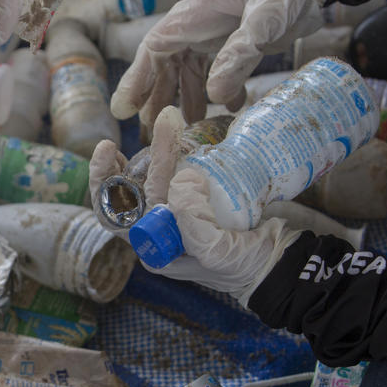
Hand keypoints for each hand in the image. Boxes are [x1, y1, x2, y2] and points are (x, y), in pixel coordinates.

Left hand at [89, 109, 299, 304]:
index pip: (113, 215)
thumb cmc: (247, 265)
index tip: (111, 148)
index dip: (105, 181)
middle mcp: (159, 233)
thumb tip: (180, 181)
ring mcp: (178, 216)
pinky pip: (178, 176)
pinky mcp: (198, 201)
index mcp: (153, 249)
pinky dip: (176, 155)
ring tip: (165, 121)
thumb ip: (192, 222)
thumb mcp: (217, 251)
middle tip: (150, 125)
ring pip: (154, 181)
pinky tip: (178, 137)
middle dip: (136, 155)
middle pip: (131, 192)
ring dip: (156, 151)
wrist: (281, 262)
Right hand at [109, 0, 329, 130]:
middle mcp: (200, 21)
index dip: (138, 79)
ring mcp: (217, 30)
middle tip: (149, 126)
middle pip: (167, 61)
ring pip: (190, 67)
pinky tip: (226, 108)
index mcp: (197, 10)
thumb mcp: (266, 19)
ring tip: (185, 125)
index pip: (155, 47)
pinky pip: (218, 68)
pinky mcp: (237, 39)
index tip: (124, 109)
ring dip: (186, 96)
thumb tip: (214, 96)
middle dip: (157, 93)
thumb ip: (240, 55)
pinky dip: (219, 90)